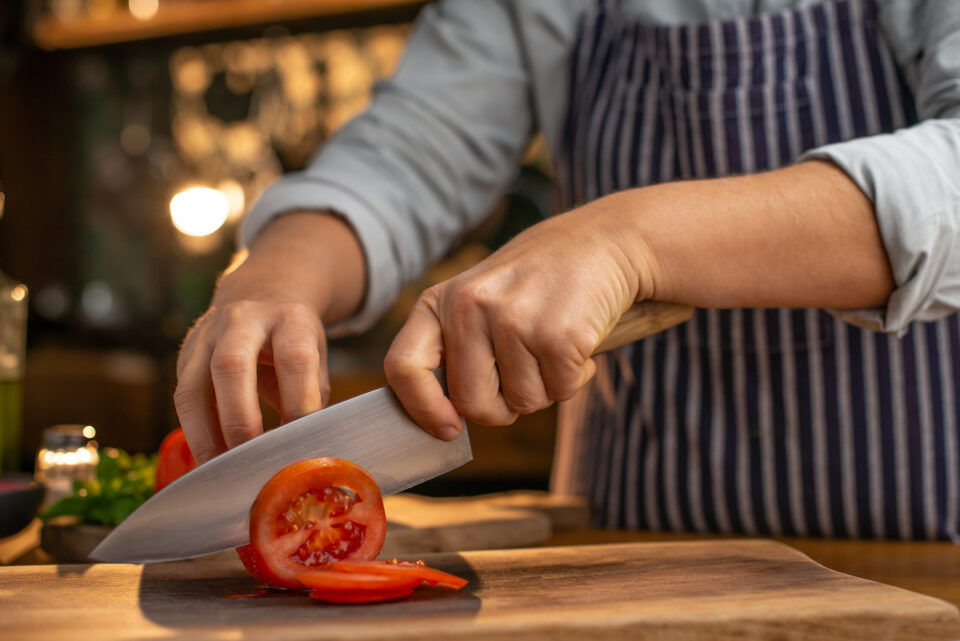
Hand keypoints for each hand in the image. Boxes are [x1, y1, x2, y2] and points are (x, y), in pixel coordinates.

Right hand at [174, 213, 365, 463]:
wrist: (262, 294)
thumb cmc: (294, 339)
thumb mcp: (315, 356)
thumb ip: (311, 398)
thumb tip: (307, 454)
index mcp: (290, 318)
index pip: (294, 359)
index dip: (298, 403)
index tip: (299, 441)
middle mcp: (243, 320)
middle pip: (231, 366)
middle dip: (240, 421)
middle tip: (254, 460)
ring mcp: (207, 335)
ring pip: (192, 388)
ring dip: (207, 437)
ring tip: (225, 472)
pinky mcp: (185, 354)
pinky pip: (182, 399)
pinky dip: (195, 434)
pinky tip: (211, 460)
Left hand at [384, 193, 657, 438]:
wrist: (604, 240)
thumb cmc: (538, 280)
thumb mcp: (480, 297)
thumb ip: (457, 347)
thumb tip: (444, 420)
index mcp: (441, 300)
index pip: (402, 367)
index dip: (421, 408)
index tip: (448, 429)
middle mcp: (470, 307)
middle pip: (471, 403)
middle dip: (502, 406)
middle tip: (524, 375)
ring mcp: (514, 320)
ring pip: (522, 403)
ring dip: (544, 387)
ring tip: (553, 342)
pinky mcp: (558, 336)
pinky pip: (561, 391)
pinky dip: (575, 377)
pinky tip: (577, 340)